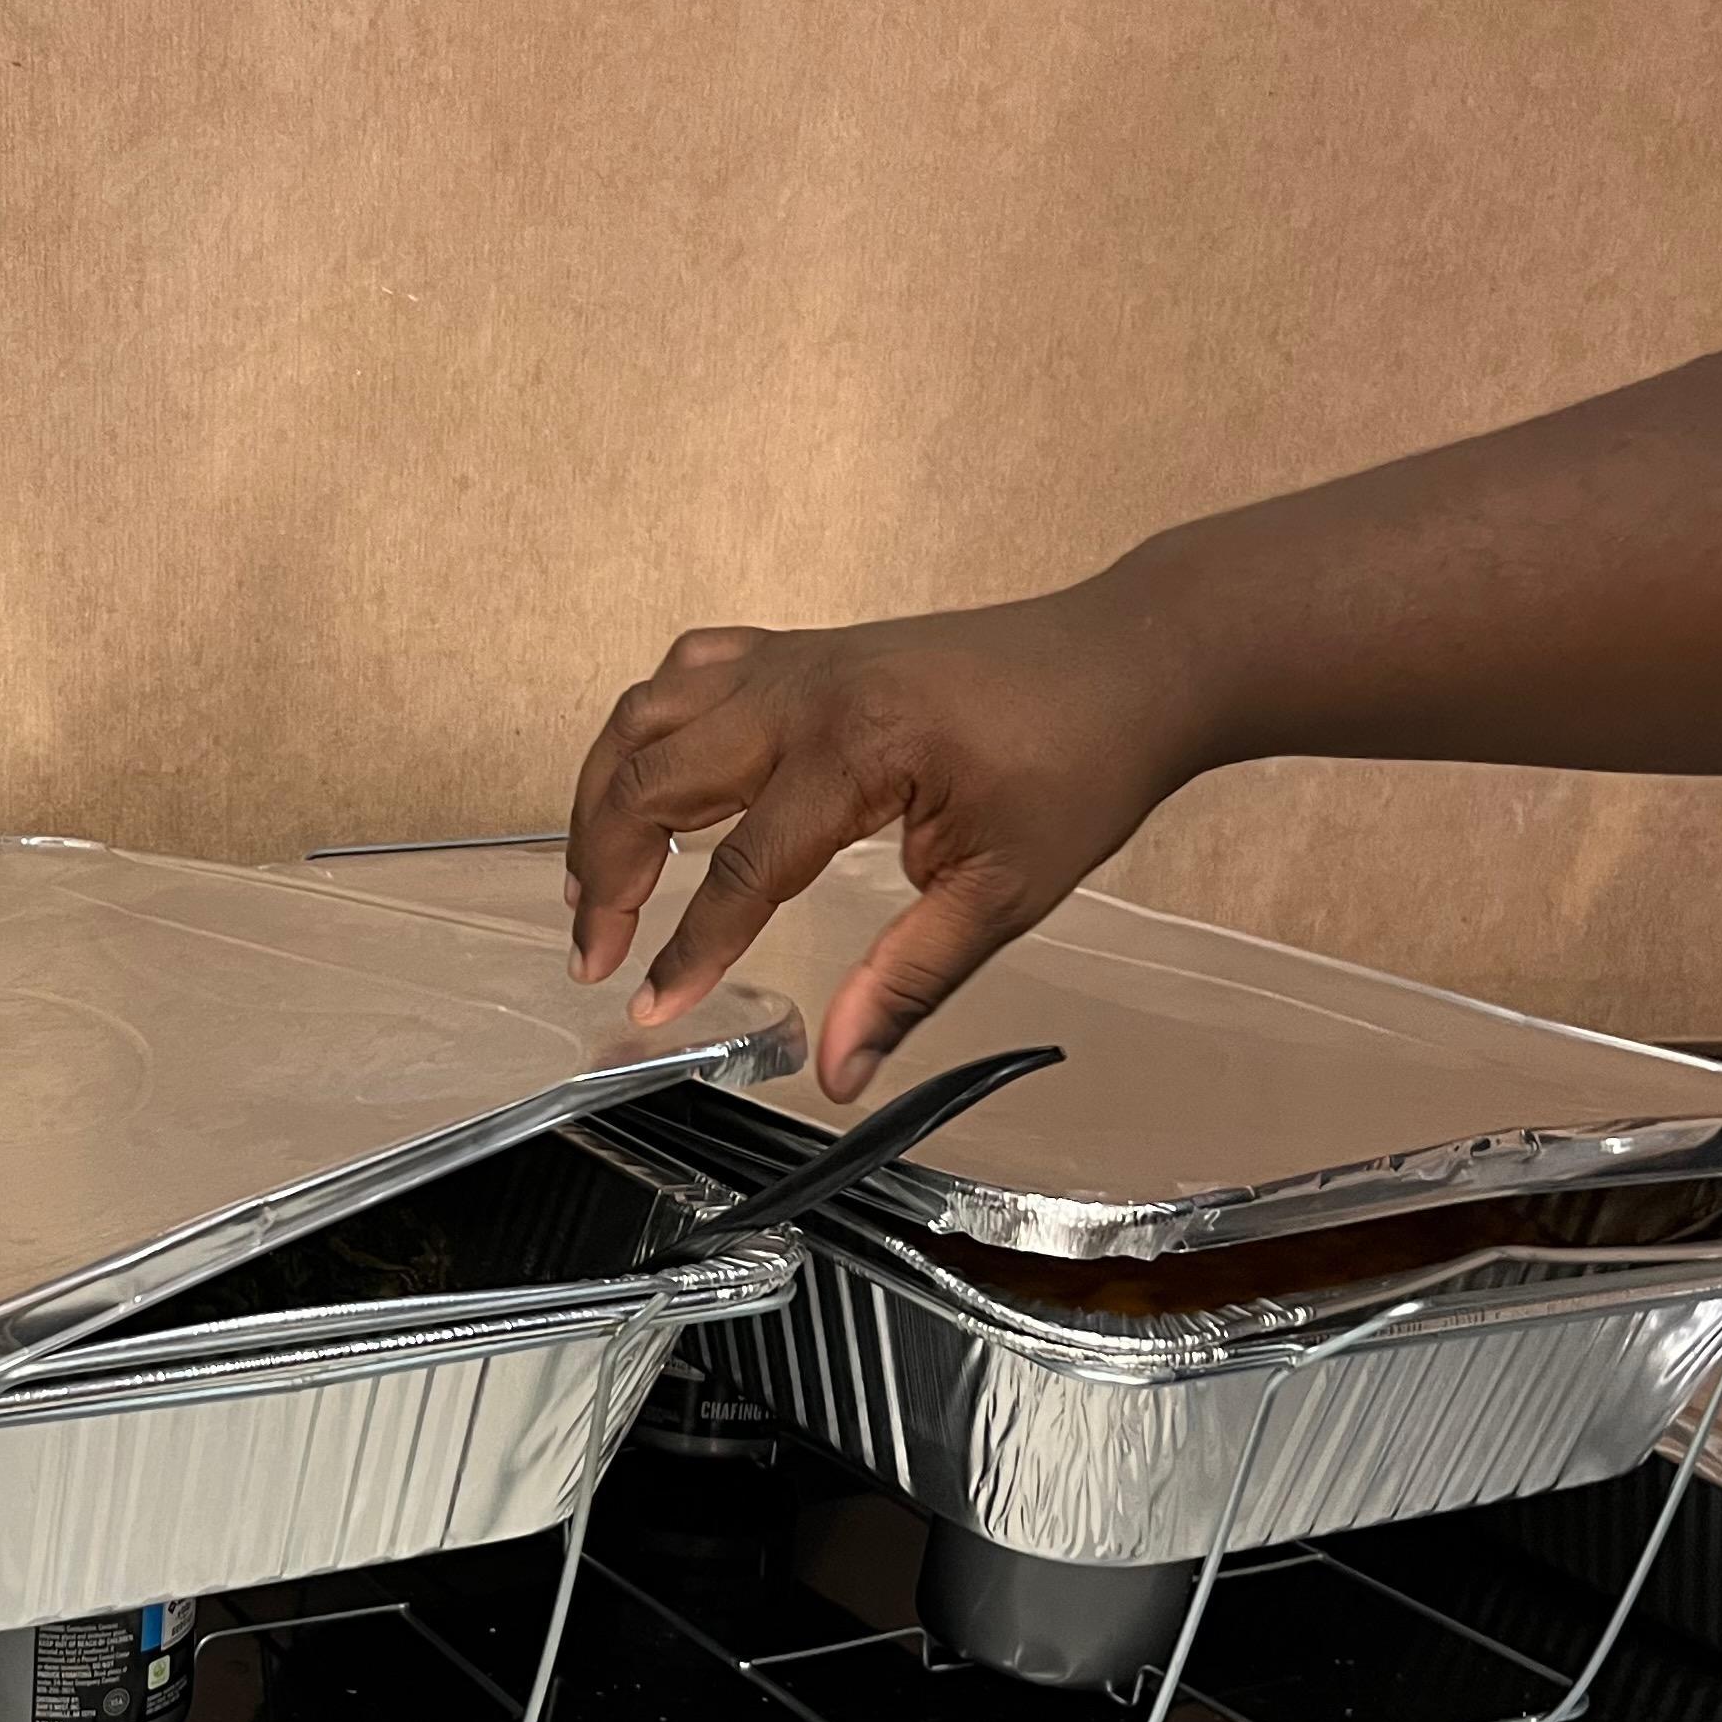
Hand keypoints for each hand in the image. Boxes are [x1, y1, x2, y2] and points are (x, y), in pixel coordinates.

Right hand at [563, 593, 1214, 1099]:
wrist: (1129, 660)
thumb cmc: (1080, 765)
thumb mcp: (1005, 891)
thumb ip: (909, 979)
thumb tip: (838, 1070)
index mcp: (856, 753)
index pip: (737, 868)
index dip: (686, 949)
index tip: (649, 1007)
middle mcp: (805, 693)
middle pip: (653, 779)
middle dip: (606, 872)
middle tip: (594, 954)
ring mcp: (797, 660)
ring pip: (648, 715)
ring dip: (603, 794)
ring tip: (593, 880)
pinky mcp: (804, 650)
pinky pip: (691, 671)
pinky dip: (649, 725)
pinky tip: (647, 777)